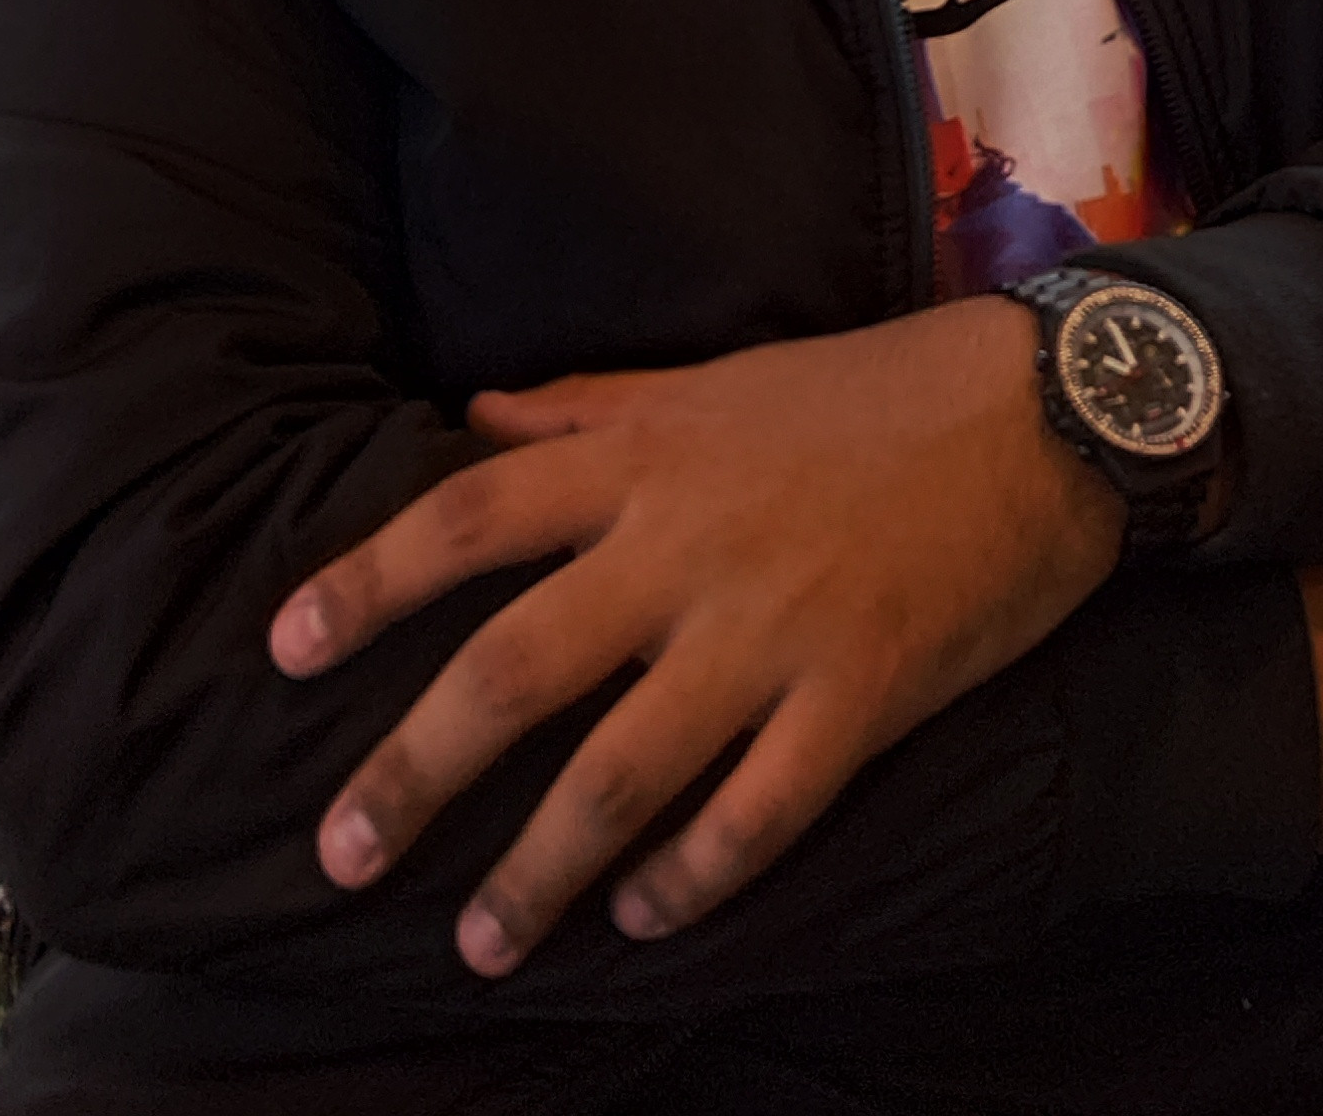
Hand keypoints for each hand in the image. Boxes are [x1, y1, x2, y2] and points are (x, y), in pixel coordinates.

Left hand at [269, 297, 1121, 977]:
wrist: (1041, 411)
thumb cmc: (866, 393)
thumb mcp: (713, 380)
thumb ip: (586, 408)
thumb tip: (470, 422)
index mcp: (643, 459)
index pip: (468, 517)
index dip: (367, 581)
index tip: (281, 649)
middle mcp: (687, 548)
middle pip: (512, 669)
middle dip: (412, 771)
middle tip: (340, 854)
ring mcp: (773, 631)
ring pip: (619, 772)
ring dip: (537, 870)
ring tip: (478, 942)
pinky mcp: (861, 699)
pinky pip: (757, 814)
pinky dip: (692, 879)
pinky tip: (643, 918)